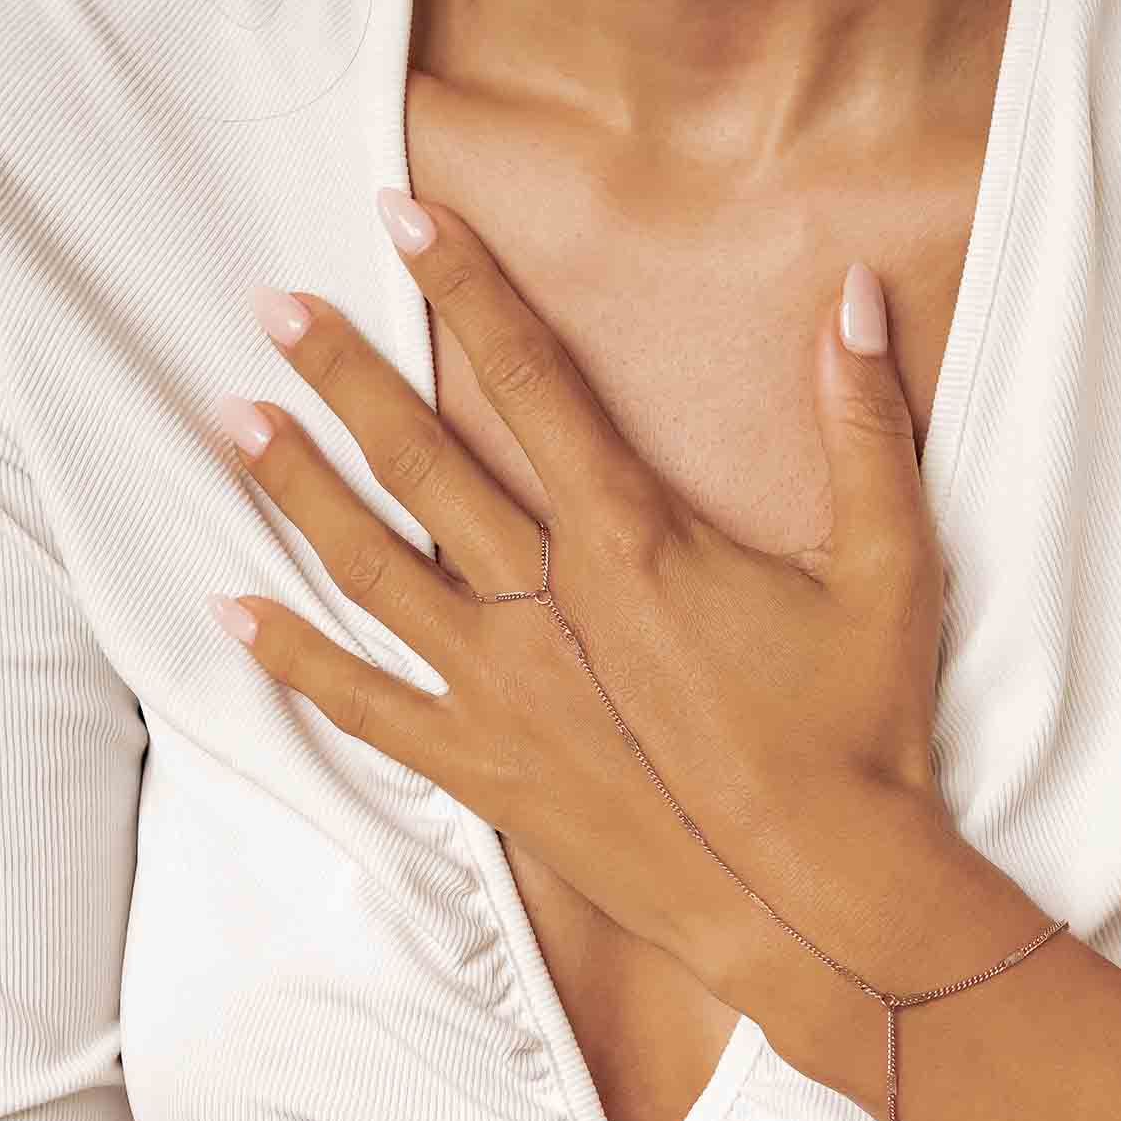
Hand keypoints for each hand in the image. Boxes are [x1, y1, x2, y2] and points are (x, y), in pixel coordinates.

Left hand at [210, 187, 950, 992]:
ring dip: (297, 493)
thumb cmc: (857, 736)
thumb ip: (862, 427)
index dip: (467, 287)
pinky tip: (233, 615)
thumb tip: (851, 295)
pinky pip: (369, 709)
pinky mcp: (489, 772)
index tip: (401, 219)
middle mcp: (546, 603)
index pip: (532, 379)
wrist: (816, 901)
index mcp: (633, 539)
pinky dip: (297, 663)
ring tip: (233, 426)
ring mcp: (504, 691)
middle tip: (270, 308)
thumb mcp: (887, 571)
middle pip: (423, 464)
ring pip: (373, 571)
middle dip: (343, 376)